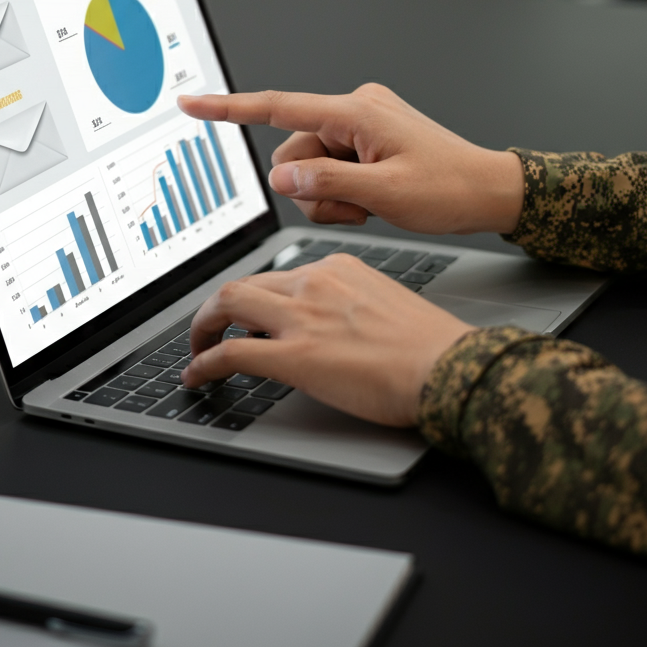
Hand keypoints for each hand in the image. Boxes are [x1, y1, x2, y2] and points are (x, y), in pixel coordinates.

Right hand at [178, 84, 523, 234]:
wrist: (488, 192)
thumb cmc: (450, 189)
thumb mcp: (384, 195)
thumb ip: (326, 184)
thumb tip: (281, 175)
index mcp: (356, 112)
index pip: (279, 108)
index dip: (229, 109)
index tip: (191, 103)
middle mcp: (355, 110)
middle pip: (294, 152)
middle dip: (313, 188)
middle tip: (356, 208)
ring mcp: (361, 125)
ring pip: (309, 167)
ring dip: (330, 196)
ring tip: (369, 206)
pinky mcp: (367, 141)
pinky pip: (331, 169)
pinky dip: (344, 193)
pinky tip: (373, 201)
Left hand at [182, 254, 473, 426]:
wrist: (449, 367)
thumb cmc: (429, 345)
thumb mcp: (384, 303)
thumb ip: (346, 306)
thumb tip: (321, 327)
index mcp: (337, 268)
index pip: (278, 276)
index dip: (254, 299)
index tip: (248, 317)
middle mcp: (314, 283)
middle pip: (243, 285)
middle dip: (217, 310)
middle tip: (209, 331)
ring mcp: (302, 317)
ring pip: (226, 305)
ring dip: (202, 328)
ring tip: (197, 350)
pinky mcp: (296, 356)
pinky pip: (231, 354)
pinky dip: (205, 364)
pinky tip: (199, 378)